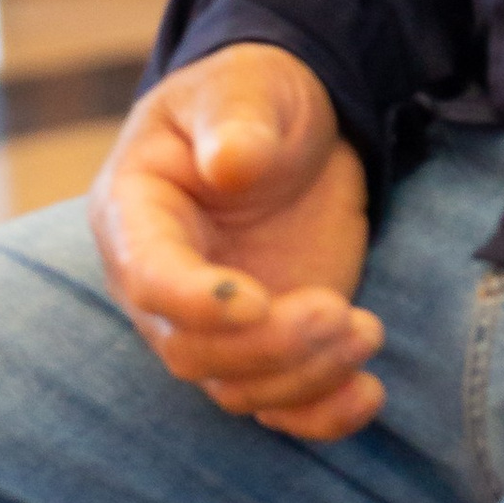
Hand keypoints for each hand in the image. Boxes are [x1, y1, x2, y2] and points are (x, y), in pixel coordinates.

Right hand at [88, 43, 382, 440]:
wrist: (292, 128)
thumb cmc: (253, 96)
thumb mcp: (245, 86)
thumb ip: (234, 120)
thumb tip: (231, 162)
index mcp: (134, 215)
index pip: (149, 279)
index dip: (197, 302)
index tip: (258, 302)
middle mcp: (161, 285)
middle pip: (193, 351)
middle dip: (267, 347)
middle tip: (340, 314)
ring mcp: (214, 324)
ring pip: (237, 387)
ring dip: (304, 377)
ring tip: (367, 331)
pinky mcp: (265, 345)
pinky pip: (278, 403)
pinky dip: (320, 415)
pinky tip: (368, 396)